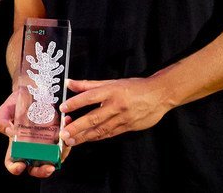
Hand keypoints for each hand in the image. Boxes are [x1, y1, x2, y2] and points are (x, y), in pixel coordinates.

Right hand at [0, 88, 65, 177]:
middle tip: (48, 168)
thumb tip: (9, 131)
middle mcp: (30, 148)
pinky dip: (67, 139)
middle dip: (42, 171)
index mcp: (15, 146)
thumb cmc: (15, 104)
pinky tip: (67, 123)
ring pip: (53, 159)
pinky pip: (63, 144)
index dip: (15, 168)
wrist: (31, 92)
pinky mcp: (56, 137)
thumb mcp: (5, 110)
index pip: (12, 162)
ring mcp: (44, 144)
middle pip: (35, 167)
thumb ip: (1, 121)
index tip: (20, 165)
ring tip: (63, 143)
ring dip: (60, 156)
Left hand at [59, 77, 173, 145]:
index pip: (90, 97)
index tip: (62, 108)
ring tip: (71, 140)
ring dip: (84, 136)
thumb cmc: (135, 87)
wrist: (160, 95)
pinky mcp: (128, 127)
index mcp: (112, 91)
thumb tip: (69, 83)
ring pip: (101, 129)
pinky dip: (97, 137)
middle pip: (94, 117)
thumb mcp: (112, 82)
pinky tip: (87, 139)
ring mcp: (123, 118)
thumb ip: (89, 84)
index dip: (76, 103)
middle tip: (64, 133)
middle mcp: (117, 105)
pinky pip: (110, 133)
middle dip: (77, 127)